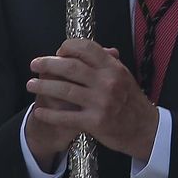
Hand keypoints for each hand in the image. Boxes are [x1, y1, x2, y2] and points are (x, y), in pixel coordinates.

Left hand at [27, 39, 158, 168]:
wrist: (146, 130)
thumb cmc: (132, 102)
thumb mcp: (124, 76)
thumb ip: (107, 62)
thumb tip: (89, 49)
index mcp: (113, 68)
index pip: (86, 48)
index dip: (67, 47)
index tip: (57, 51)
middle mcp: (106, 82)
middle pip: (70, 67)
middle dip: (47, 64)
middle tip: (34, 64)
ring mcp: (100, 103)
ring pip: (64, 90)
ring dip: (43, 87)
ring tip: (31, 85)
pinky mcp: (94, 122)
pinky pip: (65, 116)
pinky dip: (49, 114)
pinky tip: (39, 112)